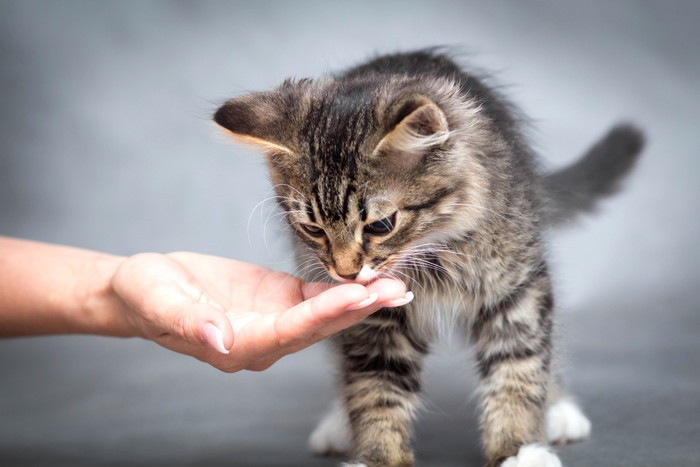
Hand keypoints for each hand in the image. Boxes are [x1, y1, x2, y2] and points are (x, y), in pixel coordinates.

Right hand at [111, 252, 410, 371]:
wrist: (144, 288)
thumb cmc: (146, 295)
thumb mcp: (158, 302)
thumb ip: (189, 322)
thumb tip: (219, 340)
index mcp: (239, 344)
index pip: (290, 330)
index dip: (326, 312)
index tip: (359, 294)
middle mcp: (264, 339)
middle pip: (319, 326)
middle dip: (359, 308)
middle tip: (396, 290)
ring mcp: (275, 321)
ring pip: (326, 314)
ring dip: (362, 301)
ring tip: (398, 285)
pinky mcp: (280, 300)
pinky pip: (318, 297)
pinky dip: (344, 289)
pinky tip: (372, 279)